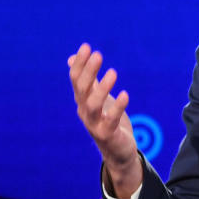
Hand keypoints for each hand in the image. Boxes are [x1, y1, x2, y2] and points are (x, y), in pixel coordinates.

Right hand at [68, 43, 141, 196]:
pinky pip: (111, 120)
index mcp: (82, 101)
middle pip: (82, 90)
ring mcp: (94, 124)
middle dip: (88, 71)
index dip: (80, 64)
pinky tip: (126, 94)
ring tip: (113, 72)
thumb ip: (87, 79)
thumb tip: (72, 58)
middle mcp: (84, 112)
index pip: (76, 80)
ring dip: (102, 88)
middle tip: (98, 54)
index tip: (86, 46)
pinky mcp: (108, 135)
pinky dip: (117, 107)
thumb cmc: (108, 121)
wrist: (118, 151)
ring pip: (93, 105)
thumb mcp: (98, 98)